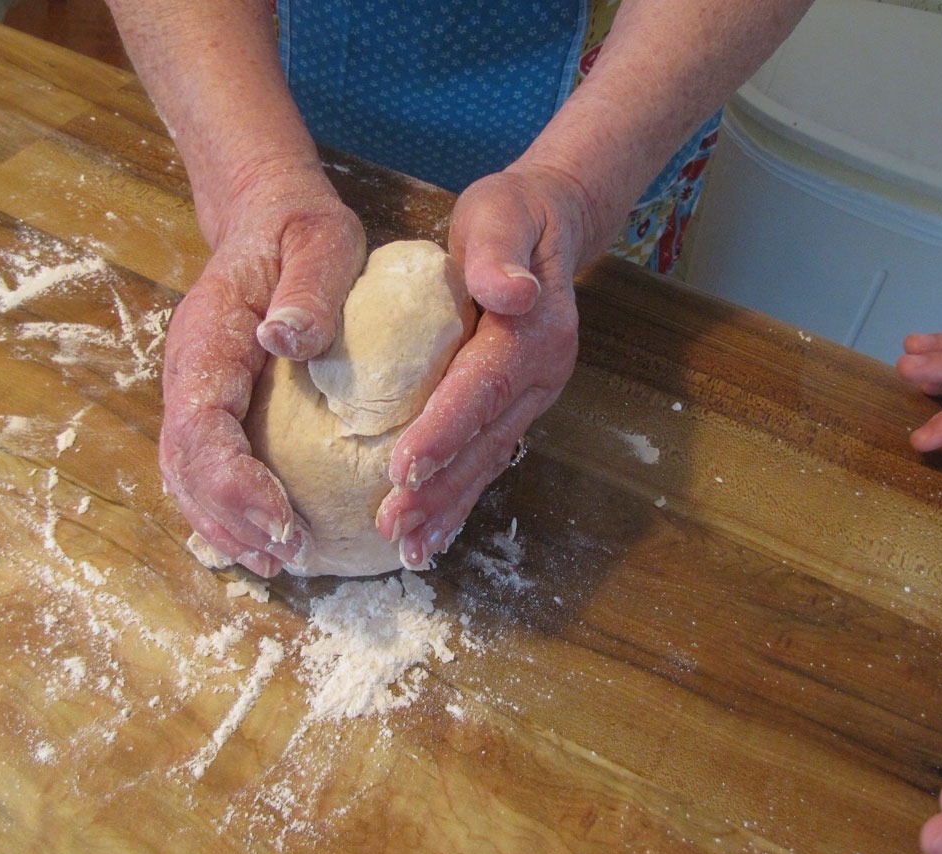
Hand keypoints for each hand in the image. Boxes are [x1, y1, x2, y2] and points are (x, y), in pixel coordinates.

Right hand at [160, 165, 365, 576]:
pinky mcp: (215, 407)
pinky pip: (206, 469)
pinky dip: (229, 512)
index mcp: (209, 338)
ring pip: (187, 476)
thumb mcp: (321, 240)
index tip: (281, 519)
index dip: (233, 481)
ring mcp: (196, 392)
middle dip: (229, 520)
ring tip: (278, 563)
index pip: (201, 423)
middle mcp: (190, 372)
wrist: (267, 218)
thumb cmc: (300, 232)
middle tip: (287, 556)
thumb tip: (288, 337)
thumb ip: (309, 286)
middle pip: (185, 464)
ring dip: (226, 527)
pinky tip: (267, 539)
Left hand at [376, 166, 587, 567]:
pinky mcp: (515, 409)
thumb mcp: (499, 216)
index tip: (403, 469)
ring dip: (448, 509)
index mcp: (534, 334)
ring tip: (410, 550)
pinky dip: (460, 499)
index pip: (483, 389)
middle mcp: (541, 376)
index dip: (444, 431)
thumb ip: (497, 253)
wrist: (548, 226)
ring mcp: (532, 398)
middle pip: (485, 443)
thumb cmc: (510, 218)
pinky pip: (487, 460)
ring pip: (487, 463)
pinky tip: (432, 533)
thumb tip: (509, 290)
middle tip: (393, 528)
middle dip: (438, 491)